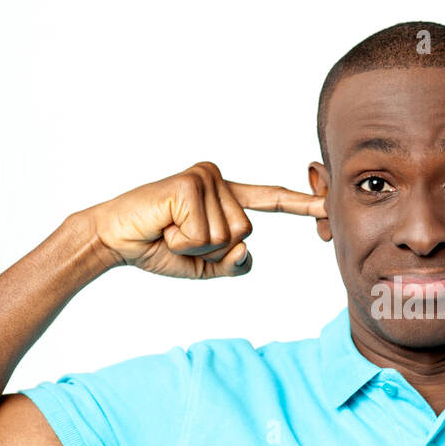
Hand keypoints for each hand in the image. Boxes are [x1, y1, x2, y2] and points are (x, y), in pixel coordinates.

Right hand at [80, 161, 325, 278]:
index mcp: (227, 198)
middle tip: (177, 237)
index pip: (270, 201)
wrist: (115, 241)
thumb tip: (246, 250)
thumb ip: (234, 263)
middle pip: (245, 234)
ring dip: (195, 246)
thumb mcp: (206, 266)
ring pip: (228, 235)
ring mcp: (206, 179)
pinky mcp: (190, 184)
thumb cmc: (158, 248)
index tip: (329, 202)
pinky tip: (163, 226)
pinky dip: (182, 241)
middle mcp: (219, 182)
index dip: (302, 204)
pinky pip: (204, 232)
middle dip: (211, 250)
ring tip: (169, 231)